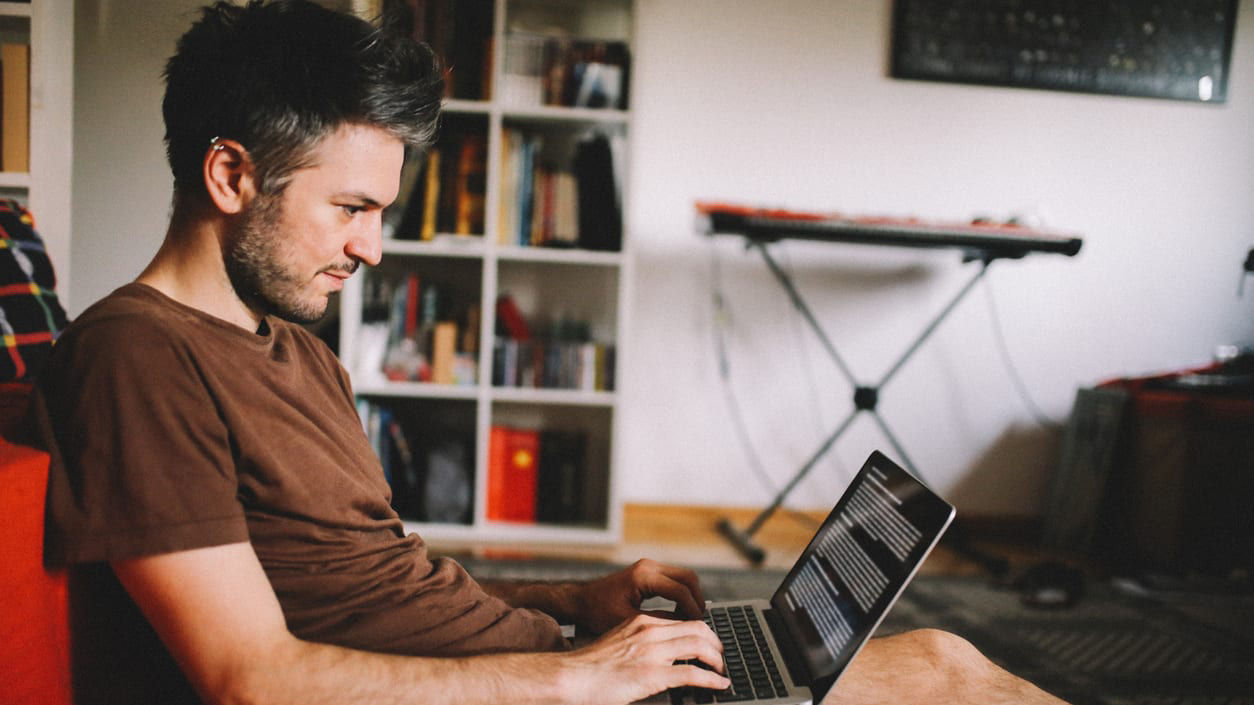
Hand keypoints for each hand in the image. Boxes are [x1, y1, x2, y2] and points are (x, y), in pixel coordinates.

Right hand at [558, 614, 729, 704]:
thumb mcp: (617, 642)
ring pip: (700, 647)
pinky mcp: (653, 675)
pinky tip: (720, 685)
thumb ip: (638, 643)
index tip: (709, 643)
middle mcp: (650, 631)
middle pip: (698, 628)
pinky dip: (712, 680)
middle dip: (716, 643)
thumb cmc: (588, 666)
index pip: (682, 620)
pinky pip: (693, 674)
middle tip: (721, 656)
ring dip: (717, 660)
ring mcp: (652, 652)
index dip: (702, 632)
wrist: (571, 676)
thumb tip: (656, 654)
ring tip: (722, 670)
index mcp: (640, 622)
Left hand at [573, 559, 705, 634]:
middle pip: (688, 577)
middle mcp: (648, 566)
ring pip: (684, 576)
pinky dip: (682, 593)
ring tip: (691, 618)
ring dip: (691, 595)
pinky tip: (680, 611)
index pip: (680, 590)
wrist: (581, 600)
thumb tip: (684, 627)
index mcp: (643, 576)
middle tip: (699, 621)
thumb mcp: (629, 622)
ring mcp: (649, 566)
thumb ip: (658, 622)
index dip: (692, 609)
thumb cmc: (598, 612)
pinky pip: (674, 578)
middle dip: (697, 599)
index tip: (698, 626)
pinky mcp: (648, 571)